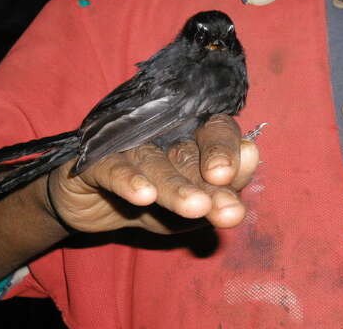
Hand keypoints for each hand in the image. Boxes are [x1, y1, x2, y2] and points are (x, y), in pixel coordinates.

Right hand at [46, 114, 258, 233]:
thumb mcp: (189, 209)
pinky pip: (113, 168)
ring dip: (176, 185)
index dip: (227, 149)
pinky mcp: (96, 160)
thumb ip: (219, 196)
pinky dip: (128, 180)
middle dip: (208, 167)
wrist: (93, 209)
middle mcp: (161, 138)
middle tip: (223, 185)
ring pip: (155, 161)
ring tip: (196, 206)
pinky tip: (143, 196)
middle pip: (189, 147)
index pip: (215, 133)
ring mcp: (127, 146)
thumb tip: (249, 169)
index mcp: (189, 143)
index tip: (231, 176)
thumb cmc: (150, 206)